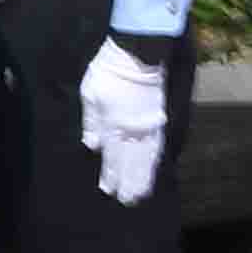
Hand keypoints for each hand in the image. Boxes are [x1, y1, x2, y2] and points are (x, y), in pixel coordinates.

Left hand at [79, 39, 170, 204]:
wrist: (139, 52)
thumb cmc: (109, 70)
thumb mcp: (90, 94)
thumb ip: (92, 122)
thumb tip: (92, 145)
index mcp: (113, 126)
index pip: (112, 158)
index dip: (111, 176)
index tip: (110, 190)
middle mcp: (133, 131)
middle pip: (131, 162)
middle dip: (130, 182)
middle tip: (130, 200)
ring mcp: (149, 124)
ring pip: (147, 157)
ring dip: (144, 176)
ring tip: (143, 191)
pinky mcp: (161, 116)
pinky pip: (159, 143)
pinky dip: (157, 158)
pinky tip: (157, 165)